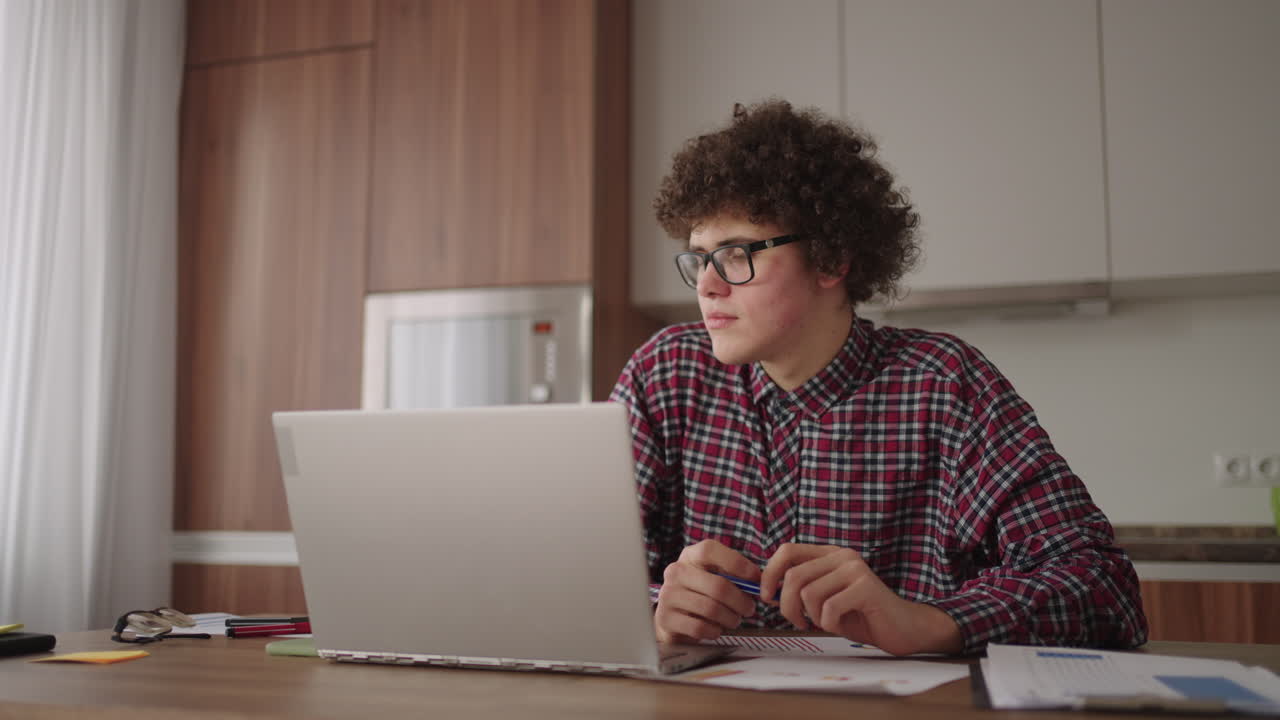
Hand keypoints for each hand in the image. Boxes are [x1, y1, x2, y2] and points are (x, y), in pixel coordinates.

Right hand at [654, 539, 760, 643]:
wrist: (673, 618)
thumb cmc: (702, 595)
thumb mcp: (714, 577)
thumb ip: (734, 576)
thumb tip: (759, 581)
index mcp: (689, 557)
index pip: (709, 550)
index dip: (736, 562)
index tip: (755, 577)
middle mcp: (675, 572)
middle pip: (718, 585)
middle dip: (741, 601)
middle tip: (749, 609)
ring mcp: (668, 595)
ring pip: (711, 609)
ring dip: (730, 618)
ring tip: (734, 620)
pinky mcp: (665, 618)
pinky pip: (700, 627)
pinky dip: (714, 631)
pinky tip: (716, 629)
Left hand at [760, 543, 962, 655]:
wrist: (902, 628)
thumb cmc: (861, 616)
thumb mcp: (824, 599)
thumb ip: (801, 589)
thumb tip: (768, 591)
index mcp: (829, 554)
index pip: (787, 551)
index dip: (769, 573)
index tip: (767, 597)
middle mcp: (842, 556)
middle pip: (793, 576)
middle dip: (787, 606)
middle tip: (798, 622)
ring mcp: (855, 569)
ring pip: (808, 593)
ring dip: (811, 617)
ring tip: (825, 623)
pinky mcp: (866, 588)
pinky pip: (829, 608)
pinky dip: (829, 624)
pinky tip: (841, 625)